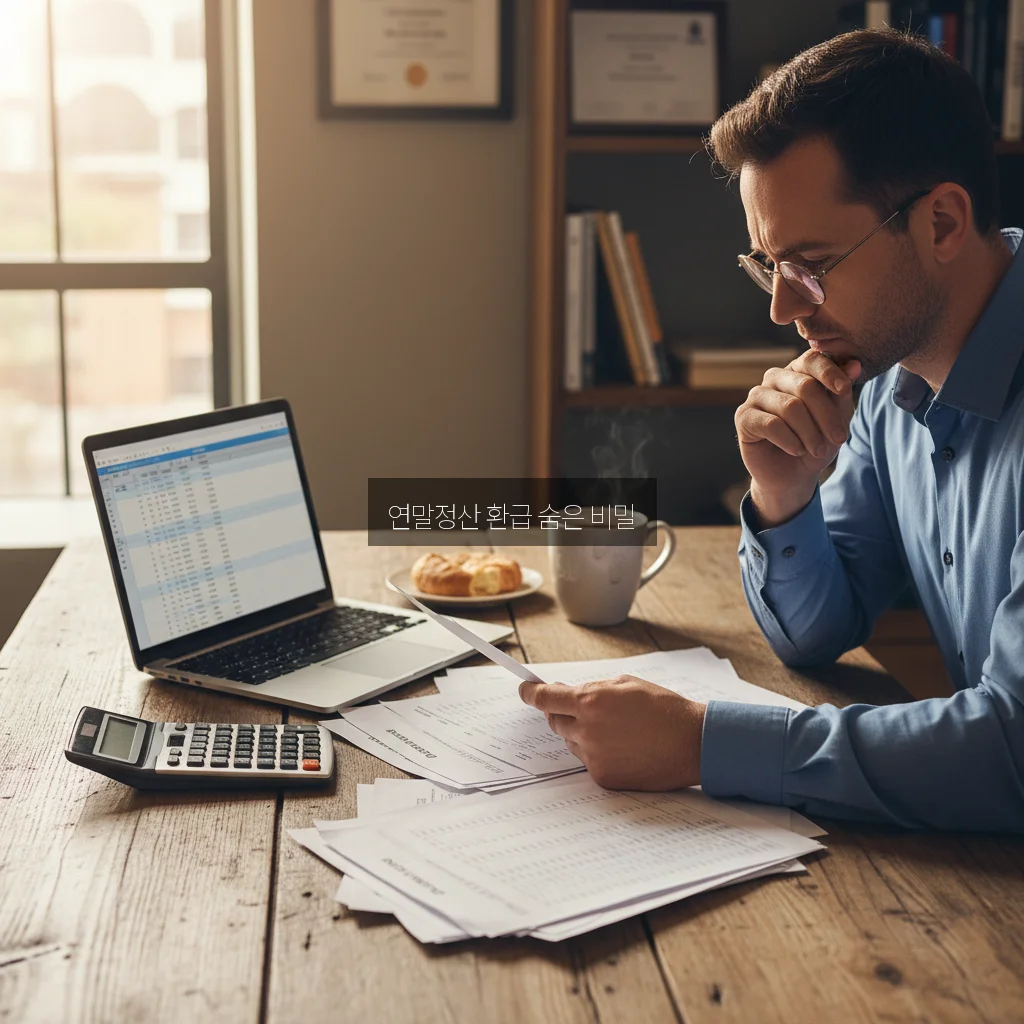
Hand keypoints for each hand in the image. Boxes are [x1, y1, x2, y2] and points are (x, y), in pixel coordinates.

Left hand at [518, 675, 704, 790]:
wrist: (692, 743)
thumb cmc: (663, 708)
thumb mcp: (626, 684)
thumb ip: (593, 689)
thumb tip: (568, 694)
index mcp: (591, 701)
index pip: (546, 698)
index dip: (531, 694)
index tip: (524, 691)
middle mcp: (587, 729)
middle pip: (555, 721)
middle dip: (563, 713)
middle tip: (583, 710)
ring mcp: (593, 756)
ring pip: (572, 742)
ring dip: (583, 734)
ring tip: (617, 730)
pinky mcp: (603, 778)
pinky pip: (588, 762)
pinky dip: (598, 753)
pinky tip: (624, 748)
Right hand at [735, 352, 860, 526]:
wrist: (792, 475)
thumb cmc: (816, 443)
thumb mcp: (837, 419)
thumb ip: (842, 392)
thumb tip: (855, 365)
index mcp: (798, 372)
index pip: (812, 360)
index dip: (829, 372)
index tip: (844, 389)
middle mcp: (775, 378)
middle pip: (805, 386)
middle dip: (827, 416)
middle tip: (839, 438)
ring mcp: (756, 395)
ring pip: (790, 407)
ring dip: (810, 433)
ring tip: (817, 450)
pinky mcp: (743, 416)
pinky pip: (771, 424)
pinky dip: (790, 441)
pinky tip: (797, 450)